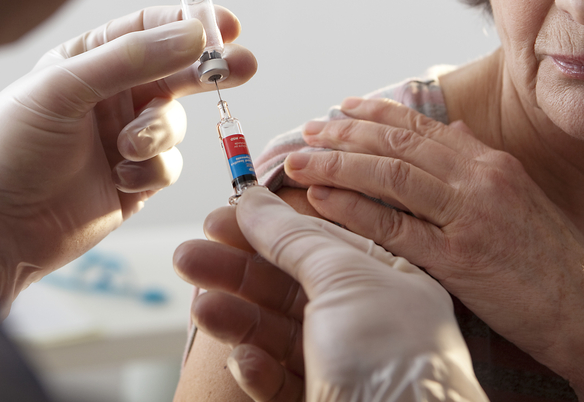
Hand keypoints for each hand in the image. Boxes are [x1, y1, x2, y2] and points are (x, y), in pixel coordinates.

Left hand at [0, 5, 254, 316]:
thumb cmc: (8, 146)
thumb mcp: (64, 88)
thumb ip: (131, 59)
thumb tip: (194, 36)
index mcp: (87, 62)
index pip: (148, 30)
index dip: (189, 24)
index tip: (226, 26)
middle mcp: (108, 98)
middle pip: (175, 74)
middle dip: (208, 71)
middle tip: (243, 67)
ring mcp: (122, 141)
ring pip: (174, 124)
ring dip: (158, 133)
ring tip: (127, 148)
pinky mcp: (132, 185)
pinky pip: (166, 167)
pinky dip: (150, 172)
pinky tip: (118, 180)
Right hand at [174, 186, 487, 401]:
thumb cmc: (395, 361)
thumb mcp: (345, 279)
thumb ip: (294, 238)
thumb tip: (255, 201)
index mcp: (388, 279)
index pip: (316, 239)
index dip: (266, 226)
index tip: (219, 218)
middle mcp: (367, 320)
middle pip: (287, 283)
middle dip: (236, 269)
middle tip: (188, 257)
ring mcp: (344, 365)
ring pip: (276, 329)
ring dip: (235, 315)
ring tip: (201, 308)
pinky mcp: (322, 399)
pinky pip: (277, 377)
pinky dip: (256, 367)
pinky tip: (243, 360)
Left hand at [283, 97, 583, 395]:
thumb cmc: (553, 261)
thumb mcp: (522, 198)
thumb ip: (481, 162)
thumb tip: (451, 128)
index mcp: (493, 163)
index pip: (421, 126)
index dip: (374, 114)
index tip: (340, 108)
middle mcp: (480, 179)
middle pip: (397, 143)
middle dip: (344, 133)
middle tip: (307, 132)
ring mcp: (469, 217)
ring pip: (389, 175)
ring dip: (337, 164)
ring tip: (299, 161)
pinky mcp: (460, 260)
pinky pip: (393, 226)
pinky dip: (353, 209)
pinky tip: (322, 200)